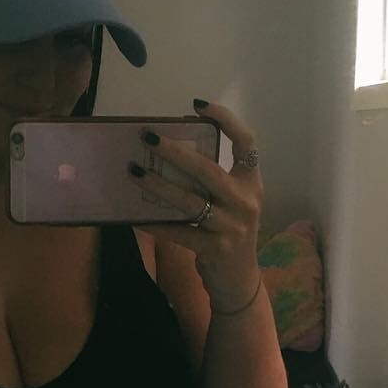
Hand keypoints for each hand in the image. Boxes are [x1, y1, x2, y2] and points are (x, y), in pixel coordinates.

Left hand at [129, 100, 263, 307]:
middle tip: (148, 137)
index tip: (197, 105)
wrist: (239, 282)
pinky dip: (156, 224)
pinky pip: (179, 232)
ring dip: (158, 185)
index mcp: (252, 183)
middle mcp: (246, 202)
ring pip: (190, 200)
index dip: (226, 119)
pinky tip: (137, 218)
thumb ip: (214, 180)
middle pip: (208, 169)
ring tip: (134, 171)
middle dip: (175, 151)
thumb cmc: (230, 235)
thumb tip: (172, 150)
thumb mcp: (233, 203)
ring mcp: (232, 227)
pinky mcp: (215, 249)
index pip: (247, 142)